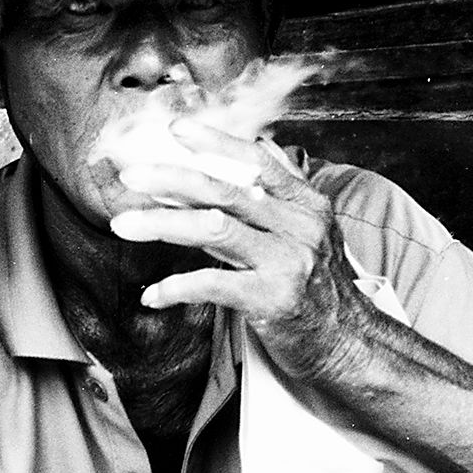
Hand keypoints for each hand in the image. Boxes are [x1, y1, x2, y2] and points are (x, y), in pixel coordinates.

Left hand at [106, 123, 364, 378]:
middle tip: (130, 178)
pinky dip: (176, 288)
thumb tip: (261, 144)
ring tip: (124, 225)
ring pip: (214, 227)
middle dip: (171, 178)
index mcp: (306, 204)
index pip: (257, 161)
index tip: (175, 129)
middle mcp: (299, 226)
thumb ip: (283, 189)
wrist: (349, 343)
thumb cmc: (320, 288)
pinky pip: (213, 284)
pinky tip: (151, 295)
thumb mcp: (313, 230)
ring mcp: (288, 261)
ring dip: (161, 224)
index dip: (215, 141)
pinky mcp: (273, 299)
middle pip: (226, 189)